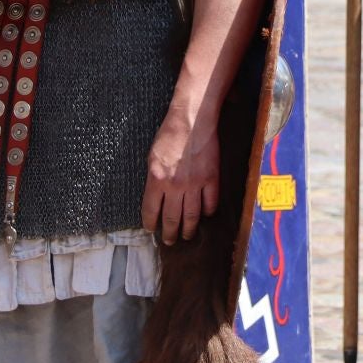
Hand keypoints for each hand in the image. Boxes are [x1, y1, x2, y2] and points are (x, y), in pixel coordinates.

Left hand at [142, 103, 220, 244]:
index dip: (150, 223)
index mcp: (156, 180)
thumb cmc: (169, 135)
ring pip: (192, 215)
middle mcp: (175, 186)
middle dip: (170, 233)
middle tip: (170, 241)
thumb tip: (156, 197)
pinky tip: (205, 215)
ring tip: (186, 235)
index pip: (151, 211)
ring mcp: (195, 184)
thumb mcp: (152, 158)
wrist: (192, 121)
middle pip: (172, 218)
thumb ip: (154, 179)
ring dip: (188, 228)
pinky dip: (208, 212)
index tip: (151, 229)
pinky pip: (210, 203)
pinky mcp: (211, 178)